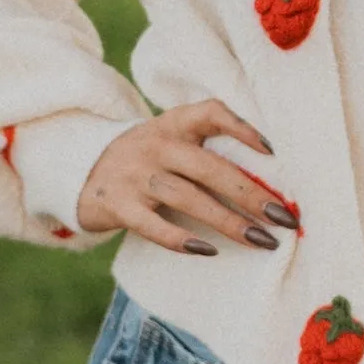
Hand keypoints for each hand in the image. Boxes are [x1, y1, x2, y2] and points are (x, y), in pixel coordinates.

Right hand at [77, 101, 300, 257]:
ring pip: (187, 198)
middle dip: (250, 193)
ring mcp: (134, 175)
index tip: (271, 151)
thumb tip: (268, 187)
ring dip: (228, 222)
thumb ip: (207, 150)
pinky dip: (180, 240)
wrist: (81, 170)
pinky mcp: (118, 205)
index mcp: (173, 124)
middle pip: (208, 167)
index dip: (241, 127)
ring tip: (261, 240)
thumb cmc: (147, 159)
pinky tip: (209, 250)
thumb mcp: (170, 140)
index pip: (210, 112)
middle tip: (283, 218)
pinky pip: (152, 225)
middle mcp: (154, 145)